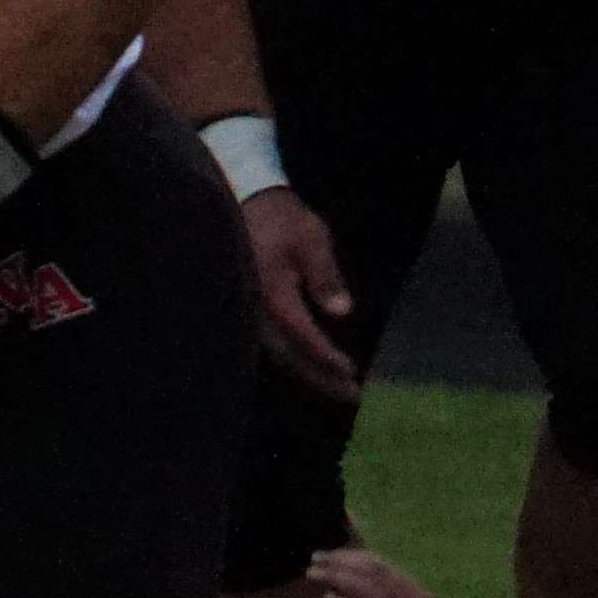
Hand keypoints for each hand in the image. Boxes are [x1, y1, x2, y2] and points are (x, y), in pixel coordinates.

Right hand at [239, 185, 359, 402]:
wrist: (244, 201)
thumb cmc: (281, 218)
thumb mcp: (310, 238)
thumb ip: (325, 276)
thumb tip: (343, 311)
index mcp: (272, 294)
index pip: (304, 337)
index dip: (328, 358)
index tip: (353, 374)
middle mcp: (255, 311)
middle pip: (289, 357)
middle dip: (321, 378)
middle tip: (352, 396)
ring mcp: (246, 312)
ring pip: (277, 355)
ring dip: (307, 374)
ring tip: (336, 388)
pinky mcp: (245, 310)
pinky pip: (269, 344)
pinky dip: (292, 360)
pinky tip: (309, 366)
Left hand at [302, 545, 444, 597]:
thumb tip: (362, 589)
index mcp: (416, 592)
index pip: (381, 565)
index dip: (354, 557)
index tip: (334, 555)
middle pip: (372, 569)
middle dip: (342, 560)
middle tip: (317, 557)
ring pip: (368, 587)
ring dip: (338, 576)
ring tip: (314, 573)